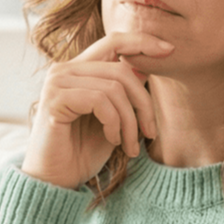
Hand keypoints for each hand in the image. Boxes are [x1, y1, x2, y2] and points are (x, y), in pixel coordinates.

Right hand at [22, 31, 172, 189]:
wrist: (55, 182)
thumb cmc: (82, 153)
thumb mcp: (114, 119)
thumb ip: (125, 93)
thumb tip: (148, 67)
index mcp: (79, 70)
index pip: (114, 41)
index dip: (143, 41)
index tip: (170, 50)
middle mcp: (65, 70)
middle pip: (121, 68)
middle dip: (143, 102)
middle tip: (150, 133)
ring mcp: (57, 82)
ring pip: (113, 87)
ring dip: (130, 121)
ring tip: (128, 145)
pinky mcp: (54, 98)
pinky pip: (100, 100)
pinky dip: (114, 123)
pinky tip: (112, 140)